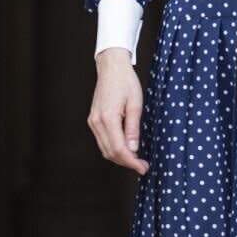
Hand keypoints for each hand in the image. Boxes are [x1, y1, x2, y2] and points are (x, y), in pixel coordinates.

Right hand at [87, 48, 149, 174]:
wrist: (111, 68)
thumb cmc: (126, 82)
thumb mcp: (135, 104)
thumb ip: (133, 128)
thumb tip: (133, 149)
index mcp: (108, 118)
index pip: (119, 149)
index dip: (131, 162)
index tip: (143, 168)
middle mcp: (96, 122)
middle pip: (110, 153)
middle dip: (127, 162)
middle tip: (142, 165)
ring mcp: (93, 122)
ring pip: (105, 149)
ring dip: (120, 157)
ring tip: (136, 158)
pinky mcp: (93, 120)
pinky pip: (103, 141)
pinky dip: (114, 148)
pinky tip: (126, 148)